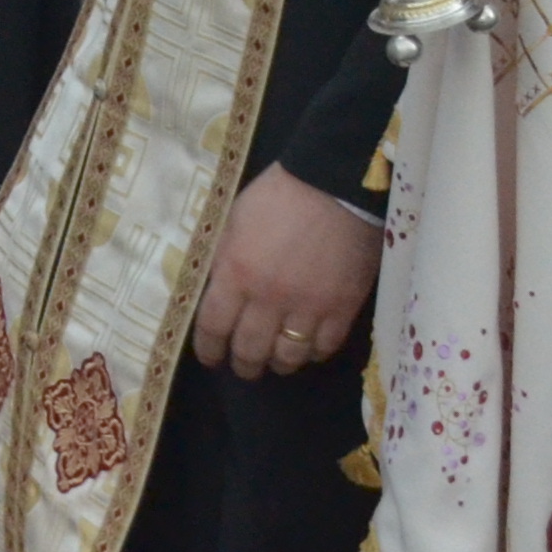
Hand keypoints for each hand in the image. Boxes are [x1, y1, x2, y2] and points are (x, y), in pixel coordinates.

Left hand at [189, 166, 380, 378]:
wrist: (337, 185)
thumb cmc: (279, 195)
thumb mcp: (234, 222)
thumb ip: (225, 260)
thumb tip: (218, 289)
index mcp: (235, 273)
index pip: (212, 327)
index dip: (209, 349)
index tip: (211, 357)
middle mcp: (267, 298)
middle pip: (250, 350)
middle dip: (243, 365)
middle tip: (245, 367)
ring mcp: (307, 308)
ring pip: (288, 357)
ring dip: (278, 365)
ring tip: (277, 363)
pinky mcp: (342, 309)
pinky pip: (324, 347)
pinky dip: (313, 353)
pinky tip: (309, 348)